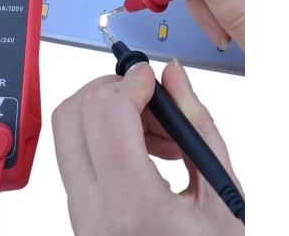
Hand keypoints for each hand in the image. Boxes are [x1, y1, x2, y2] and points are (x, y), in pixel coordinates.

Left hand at [52, 60, 243, 235]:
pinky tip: (143, 150)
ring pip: (67, 131)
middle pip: (72, 114)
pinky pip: (75, 154)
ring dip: (105, 112)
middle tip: (147, 96)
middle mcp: (92, 209)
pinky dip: (103, 136)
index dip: (130, 80)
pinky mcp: (78, 212)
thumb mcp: (222, 198)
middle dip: (108, 89)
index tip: (149, 76)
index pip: (106, 112)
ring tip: (156, 131)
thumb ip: (198, 127)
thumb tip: (174, 78)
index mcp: (133, 206)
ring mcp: (78, 213)